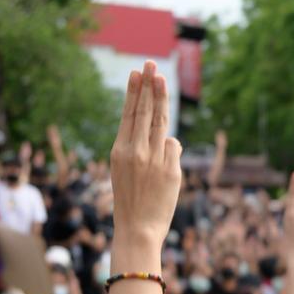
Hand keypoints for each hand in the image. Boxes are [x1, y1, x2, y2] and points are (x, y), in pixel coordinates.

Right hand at [109, 63, 183, 264]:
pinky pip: (174, 148)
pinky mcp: (171, 170)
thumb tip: (168, 135)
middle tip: (151, 63)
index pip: (129, 115)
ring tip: (162, 78)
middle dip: (148, 85)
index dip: (134, 92)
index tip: (137, 73)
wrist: (137, 229)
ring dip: (161, 98)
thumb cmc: (131, 201)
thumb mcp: (126, 170)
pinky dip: (171, 150)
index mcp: (119, 150)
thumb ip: (144, 149)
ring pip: (160, 122)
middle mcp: (135, 151)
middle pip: (144, 111)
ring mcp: (153, 159)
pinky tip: (164, 168)